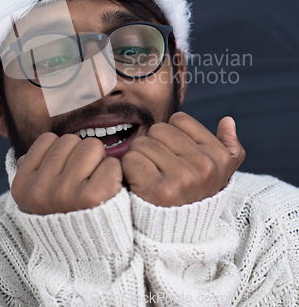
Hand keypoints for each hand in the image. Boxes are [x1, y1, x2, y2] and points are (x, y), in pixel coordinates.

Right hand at [11, 133, 122, 214]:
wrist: (84, 258)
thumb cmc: (63, 219)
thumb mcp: (35, 200)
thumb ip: (31, 174)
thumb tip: (22, 156)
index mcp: (23, 186)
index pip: (47, 139)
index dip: (61, 151)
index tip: (64, 172)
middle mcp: (41, 189)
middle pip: (71, 140)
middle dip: (81, 154)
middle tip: (83, 178)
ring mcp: (66, 192)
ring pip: (92, 146)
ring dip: (99, 161)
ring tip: (94, 182)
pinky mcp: (93, 196)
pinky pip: (111, 163)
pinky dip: (114, 174)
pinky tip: (107, 190)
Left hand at [121, 112, 244, 206]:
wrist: (178, 237)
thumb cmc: (194, 197)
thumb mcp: (220, 174)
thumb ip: (228, 147)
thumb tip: (228, 120)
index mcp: (219, 157)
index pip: (179, 119)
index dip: (171, 136)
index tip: (175, 156)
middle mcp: (205, 166)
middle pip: (158, 129)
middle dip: (153, 145)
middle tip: (158, 168)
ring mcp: (183, 178)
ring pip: (142, 143)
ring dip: (139, 157)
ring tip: (149, 176)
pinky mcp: (159, 190)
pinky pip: (131, 159)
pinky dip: (129, 170)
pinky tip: (139, 183)